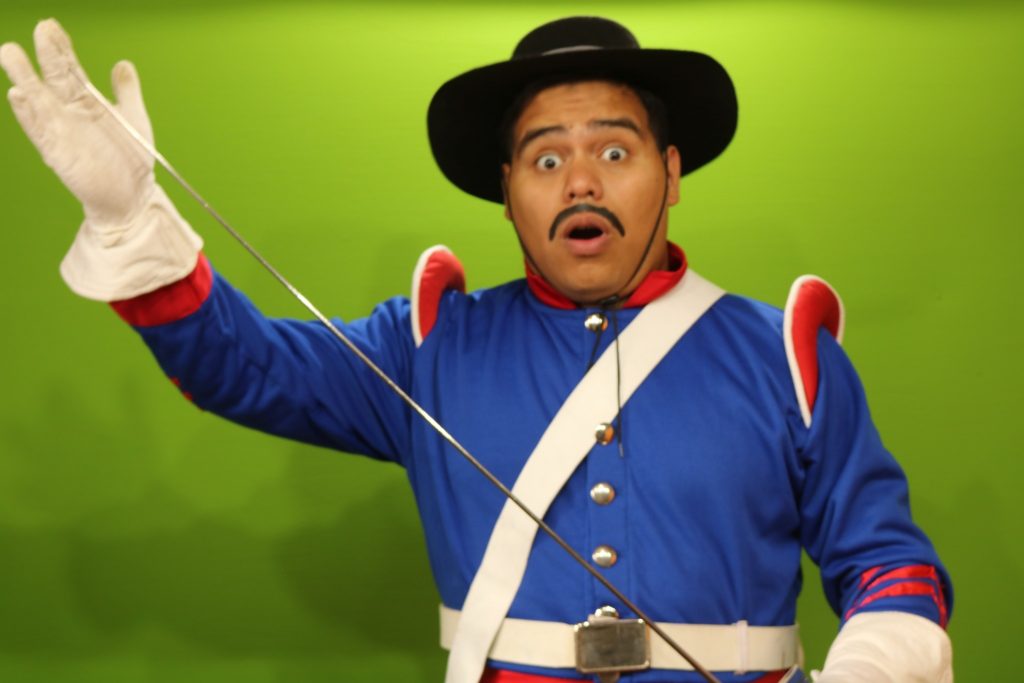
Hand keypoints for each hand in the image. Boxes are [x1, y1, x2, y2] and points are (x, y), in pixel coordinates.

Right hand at [1, 18, 154, 238]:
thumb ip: (127, 91)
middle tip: (41, 29)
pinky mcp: (56, 151)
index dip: (60, 47)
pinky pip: (37, 130)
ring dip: (24, 77)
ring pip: (38, 99)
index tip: (51, 25)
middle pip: (52, 77)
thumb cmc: (133, 158)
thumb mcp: (134, 119)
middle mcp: (68, 111)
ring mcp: (60, 130)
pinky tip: (17, 95)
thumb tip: (123, 64)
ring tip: (10, 53)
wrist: (132, 195)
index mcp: (87, 100)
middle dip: (47, 54)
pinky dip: (27, 115)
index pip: (69, 67)